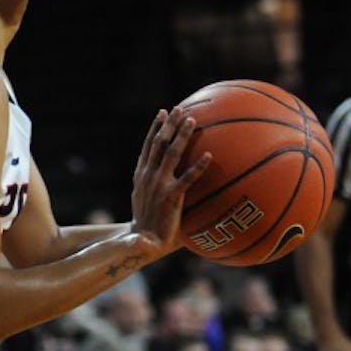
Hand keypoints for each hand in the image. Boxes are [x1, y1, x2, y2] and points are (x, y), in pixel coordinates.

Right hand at [130, 108, 210, 253]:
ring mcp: (159, 185)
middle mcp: (148, 176)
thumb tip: (170, 173)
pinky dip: (198, 167)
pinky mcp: (171, 198)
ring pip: (170, 154)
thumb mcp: (145, 198)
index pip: (148, 146)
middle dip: (169, 124)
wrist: (143, 242)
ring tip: (192, 120)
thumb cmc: (148, 220)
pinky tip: (209, 156)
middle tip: (179, 109)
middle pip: (158, 143)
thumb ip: (157, 183)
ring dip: (181, 136)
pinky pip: (187, 179)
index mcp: (141, 174)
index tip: (163, 113)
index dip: (155, 128)